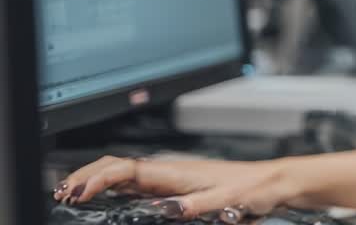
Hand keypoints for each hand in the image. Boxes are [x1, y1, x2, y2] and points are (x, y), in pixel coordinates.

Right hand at [53, 155, 309, 220]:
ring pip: (124, 173)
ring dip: (96, 180)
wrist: (274, 182)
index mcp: (177, 172)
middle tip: (60, 193)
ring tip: (71, 193)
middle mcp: (171, 171)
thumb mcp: (226, 201)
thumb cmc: (254, 189)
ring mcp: (172, 177)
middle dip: (86, 176)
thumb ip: (197, 206)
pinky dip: (113, 187)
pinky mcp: (176, 186)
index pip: (126, 170)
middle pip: (117, 166)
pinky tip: (105, 196)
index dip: (98, 179)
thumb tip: (166, 210)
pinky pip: (136, 183)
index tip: (77, 193)